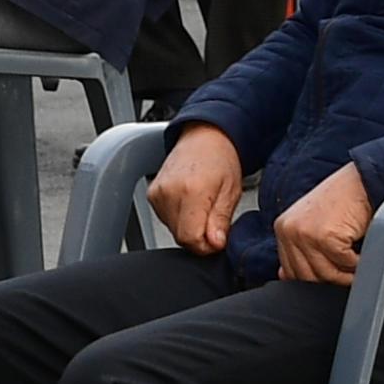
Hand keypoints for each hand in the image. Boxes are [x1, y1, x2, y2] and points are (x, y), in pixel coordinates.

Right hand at [146, 123, 243, 255]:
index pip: (190, 238)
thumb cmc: (220, 159)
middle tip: (214, 219)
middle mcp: (169, 192)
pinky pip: (166, 220)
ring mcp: (157, 193)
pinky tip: (190, 203)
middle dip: (200, 236)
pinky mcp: (151, 195)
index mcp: (192, 190)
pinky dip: (180, 218)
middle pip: (181, 237)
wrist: (202, 137)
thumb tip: (214, 244)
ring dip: (190, 227)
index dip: (207, 246)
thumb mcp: (231, 191)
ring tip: (203, 206)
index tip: (218, 239)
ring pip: (173, 231)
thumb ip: (221, 221)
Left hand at [270, 161, 375, 284]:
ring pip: (326, 274)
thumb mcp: (312, 224)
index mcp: (283, 228)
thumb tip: (286, 276)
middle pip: (307, 276)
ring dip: (345, 274)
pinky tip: (361, 253)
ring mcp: (305, 233)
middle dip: (330, 279)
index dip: (312, 279)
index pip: (290, 270)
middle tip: (346, 272)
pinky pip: (344, 264)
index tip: (328, 277)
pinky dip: (357, 263)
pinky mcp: (325, 236)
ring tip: (355, 264)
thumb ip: (299, 249)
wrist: (360, 182)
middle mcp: (289, 230)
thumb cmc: (341, 201)